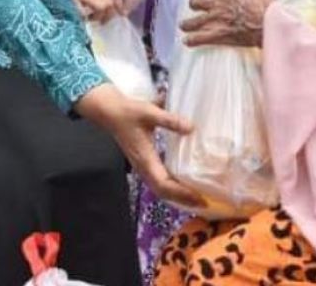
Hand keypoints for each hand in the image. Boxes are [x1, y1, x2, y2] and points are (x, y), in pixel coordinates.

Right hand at [75, 84, 203, 206]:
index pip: (163, 184)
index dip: (180, 193)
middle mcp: (144, 167)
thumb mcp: (150, 113)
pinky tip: (184, 185)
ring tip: (197, 198)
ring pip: (161, 188)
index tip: (198, 196)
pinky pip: (160, 181)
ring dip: (178, 195)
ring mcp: (144, 166)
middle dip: (183, 199)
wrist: (111, 112)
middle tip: (204, 203)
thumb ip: (170, 120)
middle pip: (163, 192)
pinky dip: (172, 187)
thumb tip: (191, 128)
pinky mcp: (145, 162)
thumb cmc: (129, 112)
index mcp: (145, 159)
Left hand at [182, 0, 276, 47]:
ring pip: (192, 22)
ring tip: (184, 25)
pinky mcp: (218, 35)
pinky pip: (199, 38)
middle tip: (193, 5)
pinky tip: (187, 41)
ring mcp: (215, 20)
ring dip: (187, 24)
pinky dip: (191, 40)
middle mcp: (216, 4)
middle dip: (193, 4)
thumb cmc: (263, 4)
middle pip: (195, 2)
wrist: (266, 25)